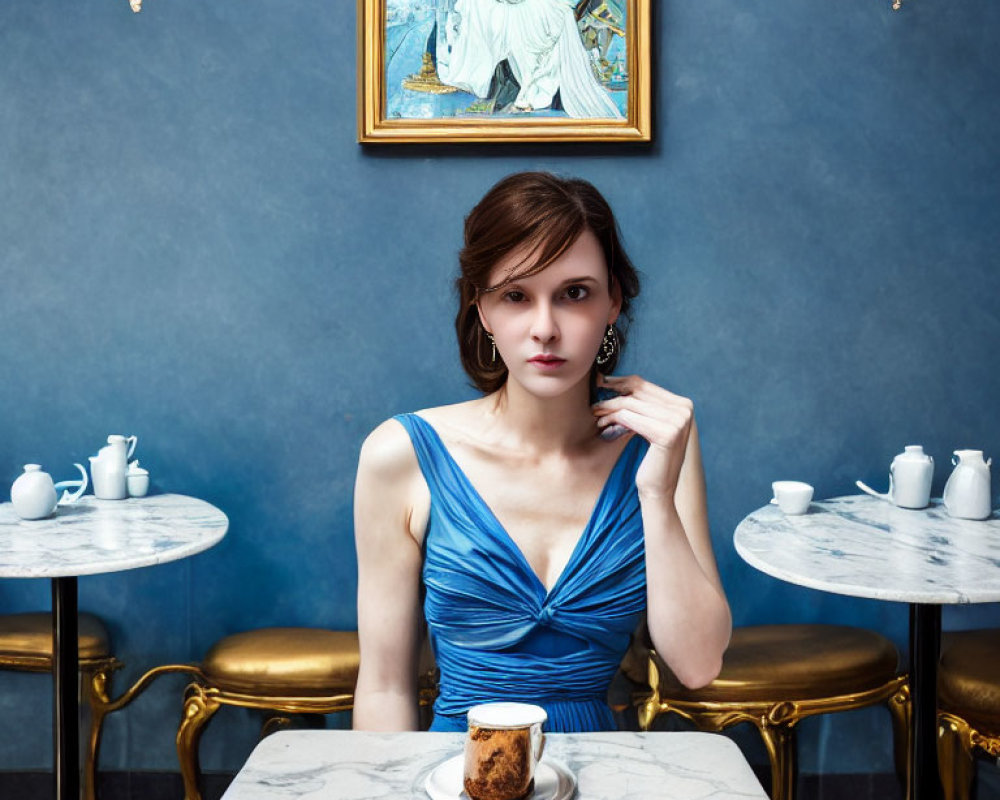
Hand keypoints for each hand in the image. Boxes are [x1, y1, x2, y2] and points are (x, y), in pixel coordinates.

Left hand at [591, 373, 693, 499]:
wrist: (658, 491)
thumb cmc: (651, 459)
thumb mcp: (650, 426)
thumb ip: (642, 405)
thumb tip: (614, 381)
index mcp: (683, 405)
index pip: (645, 385)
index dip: (620, 383)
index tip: (601, 384)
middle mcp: (685, 410)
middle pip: (637, 391)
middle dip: (612, 394)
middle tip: (594, 401)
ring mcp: (678, 422)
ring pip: (631, 404)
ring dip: (609, 408)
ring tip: (597, 415)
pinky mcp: (667, 434)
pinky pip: (630, 418)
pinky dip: (613, 419)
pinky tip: (603, 425)